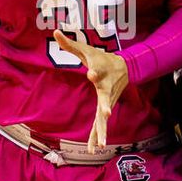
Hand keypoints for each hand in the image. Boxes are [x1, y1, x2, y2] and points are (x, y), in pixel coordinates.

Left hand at [52, 29, 128, 152]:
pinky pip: (101, 124)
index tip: (91, 73)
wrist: (126, 68)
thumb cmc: (101, 58)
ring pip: (104, 118)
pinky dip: (98, 135)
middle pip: (105, 99)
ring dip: (102, 131)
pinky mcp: (106, 108)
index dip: (94, 72)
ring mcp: (107, 100)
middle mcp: (105, 88)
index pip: (97, 71)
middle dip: (105, 107)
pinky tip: (94, 149)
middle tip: (106, 114)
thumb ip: (70, 44)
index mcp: (100, 71)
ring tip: (100, 145)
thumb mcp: (86, 50)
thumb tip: (55, 31)